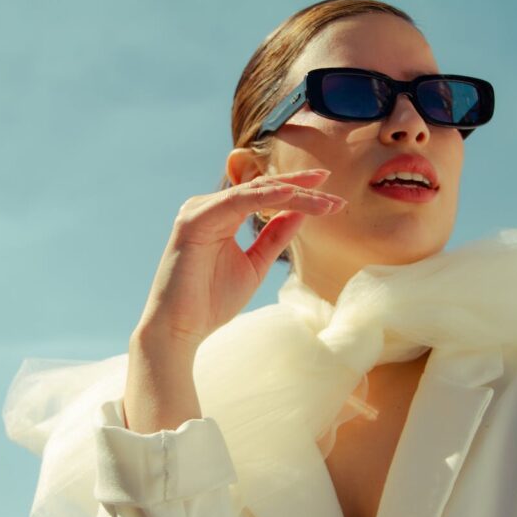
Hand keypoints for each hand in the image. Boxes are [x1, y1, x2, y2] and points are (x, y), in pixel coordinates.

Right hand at [133, 168, 346, 351]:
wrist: (180, 328)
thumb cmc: (210, 302)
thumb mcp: (255, 266)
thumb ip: (274, 238)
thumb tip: (301, 213)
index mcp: (221, 214)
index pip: (264, 194)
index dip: (298, 191)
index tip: (331, 196)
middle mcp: (208, 206)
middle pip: (262, 187)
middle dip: (302, 188)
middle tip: (336, 195)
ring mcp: (199, 210)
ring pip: (255, 192)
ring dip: (293, 194)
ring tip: (326, 201)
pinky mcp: (194, 220)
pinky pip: (237, 201)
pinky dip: (266, 197)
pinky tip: (292, 196)